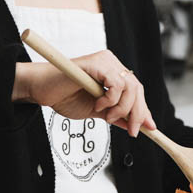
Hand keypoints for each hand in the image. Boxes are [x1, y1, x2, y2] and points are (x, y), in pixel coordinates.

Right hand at [14, 50, 155, 137]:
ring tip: (106, 116)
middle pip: (137, 89)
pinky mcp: (97, 63)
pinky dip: (110, 99)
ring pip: (130, 87)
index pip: (136, 91)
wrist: (41, 90)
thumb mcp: (96, 111)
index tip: (150, 128)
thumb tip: (133, 126)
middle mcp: (111, 63)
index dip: (144, 110)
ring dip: (121, 108)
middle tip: (132, 131)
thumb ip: (115, 116)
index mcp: (112, 73)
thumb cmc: (63, 96)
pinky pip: (116, 84)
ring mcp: (105, 61)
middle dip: (137, 114)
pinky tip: (97, 105)